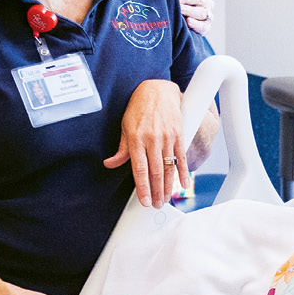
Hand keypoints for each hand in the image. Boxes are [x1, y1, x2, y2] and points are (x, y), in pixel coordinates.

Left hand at [102, 79, 187, 206]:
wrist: (157, 90)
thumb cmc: (139, 108)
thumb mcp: (125, 127)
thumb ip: (121, 149)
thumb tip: (110, 163)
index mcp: (136, 140)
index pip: (140, 170)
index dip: (143, 188)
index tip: (145, 201)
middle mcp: (152, 140)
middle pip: (155, 172)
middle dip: (156, 191)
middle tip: (157, 204)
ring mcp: (167, 137)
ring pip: (169, 167)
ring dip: (168, 186)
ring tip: (166, 198)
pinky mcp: (178, 134)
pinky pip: (181, 157)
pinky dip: (183, 171)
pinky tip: (183, 183)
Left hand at [178, 0, 213, 35]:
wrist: (183, 25)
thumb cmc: (178, 7)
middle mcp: (206, 2)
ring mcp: (207, 15)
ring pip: (201, 12)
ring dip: (190, 10)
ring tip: (180, 10)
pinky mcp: (206, 27)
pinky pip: (203, 26)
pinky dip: (196, 24)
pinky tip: (188, 21)